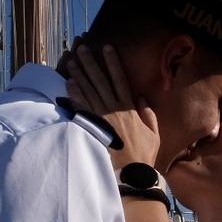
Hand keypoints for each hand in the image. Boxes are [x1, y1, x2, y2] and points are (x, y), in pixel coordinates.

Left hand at [65, 45, 159, 170]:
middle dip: (91, 63)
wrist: (131, 174)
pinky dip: (75, 96)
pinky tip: (68, 84)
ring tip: (71, 60)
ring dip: (80, 75)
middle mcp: (114, 109)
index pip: (120, 79)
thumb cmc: (143, 156)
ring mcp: (102, 118)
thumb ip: (148, 114)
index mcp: (130, 108)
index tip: (107, 47)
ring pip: (89, 91)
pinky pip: (82, 108)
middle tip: (81, 48)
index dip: (113, 62)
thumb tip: (141, 97)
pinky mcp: (93, 129)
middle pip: (101, 81)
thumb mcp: (153, 134)